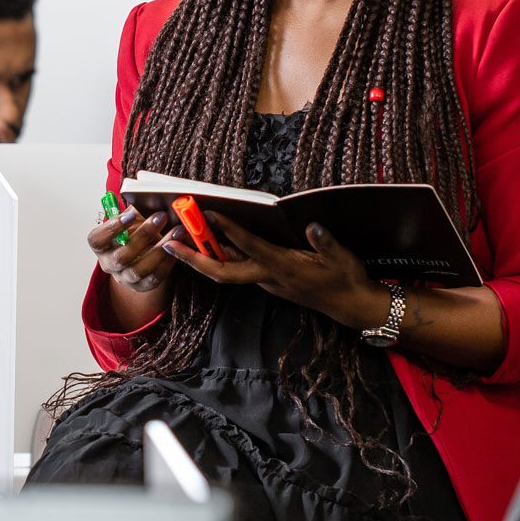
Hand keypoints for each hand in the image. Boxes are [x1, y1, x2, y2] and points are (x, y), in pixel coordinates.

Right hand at [90, 205, 178, 295]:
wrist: (141, 253)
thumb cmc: (134, 231)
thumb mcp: (131, 218)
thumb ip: (135, 210)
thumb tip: (149, 197)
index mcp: (100, 246)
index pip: (97, 239)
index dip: (112, 228)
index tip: (130, 216)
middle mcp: (109, 264)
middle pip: (122, 256)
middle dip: (143, 235)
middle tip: (161, 216)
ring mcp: (125, 278)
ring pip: (139, 269)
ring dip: (160, 249)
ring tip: (176, 231)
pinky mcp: (142, 286)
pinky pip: (155, 277)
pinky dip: (167, 261)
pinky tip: (177, 247)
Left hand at [158, 213, 387, 329]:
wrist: (351, 306)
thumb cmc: (347, 279)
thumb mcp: (344, 258)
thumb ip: (326, 243)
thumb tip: (313, 227)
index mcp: (285, 268)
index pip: (252, 248)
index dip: (231, 232)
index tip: (211, 214)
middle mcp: (269, 277)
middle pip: (223, 271)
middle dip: (193, 259)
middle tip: (168, 242)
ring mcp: (266, 281)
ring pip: (227, 269)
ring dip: (201, 256)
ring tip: (178, 237)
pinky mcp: (267, 279)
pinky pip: (236, 268)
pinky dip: (218, 256)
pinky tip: (208, 241)